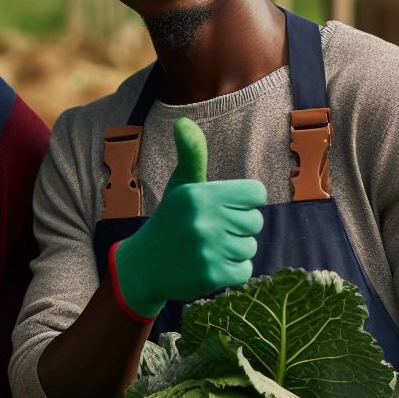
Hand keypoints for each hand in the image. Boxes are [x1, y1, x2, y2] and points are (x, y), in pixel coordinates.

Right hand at [112, 118, 265, 319]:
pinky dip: (232, 271)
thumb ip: (192, 155)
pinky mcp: (211, 275)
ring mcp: (207, 249)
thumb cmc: (170, 220)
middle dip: (237, 229)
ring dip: (233, 251)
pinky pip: (244, 271)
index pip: (255, 194)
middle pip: (255, 222)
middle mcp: (204, 220)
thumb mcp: (180, 186)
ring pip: (249, 247)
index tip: (223, 208)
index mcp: (200, 194)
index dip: (243, 202)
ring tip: (207, 250)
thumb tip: (182, 122)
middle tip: (210, 232)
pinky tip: (209, 266)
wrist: (143, 266)